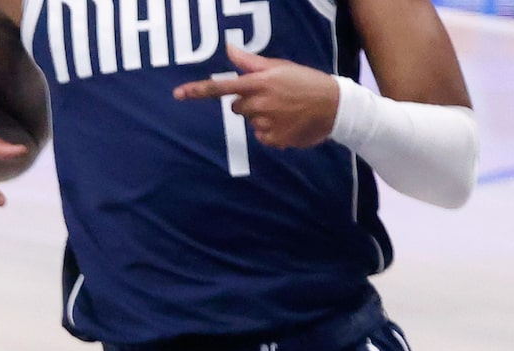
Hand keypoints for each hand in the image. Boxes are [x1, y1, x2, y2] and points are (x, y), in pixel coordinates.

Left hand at [173, 45, 340, 148]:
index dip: (199, 91)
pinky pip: (260, 136)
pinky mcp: (272, 139)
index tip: (178, 93)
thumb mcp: (280, 68)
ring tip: (285, 109)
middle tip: (274, 96)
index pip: (222, 87)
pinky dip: (270, 131)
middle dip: (249, 103)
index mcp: (260, 83)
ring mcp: (265, 123)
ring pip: (249, 122)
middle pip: (236, 107)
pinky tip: (287, 122)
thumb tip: (229, 48)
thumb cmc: (306, 82)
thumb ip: (250, 63)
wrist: (336, 106)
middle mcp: (259, 103)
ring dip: (261, 117)